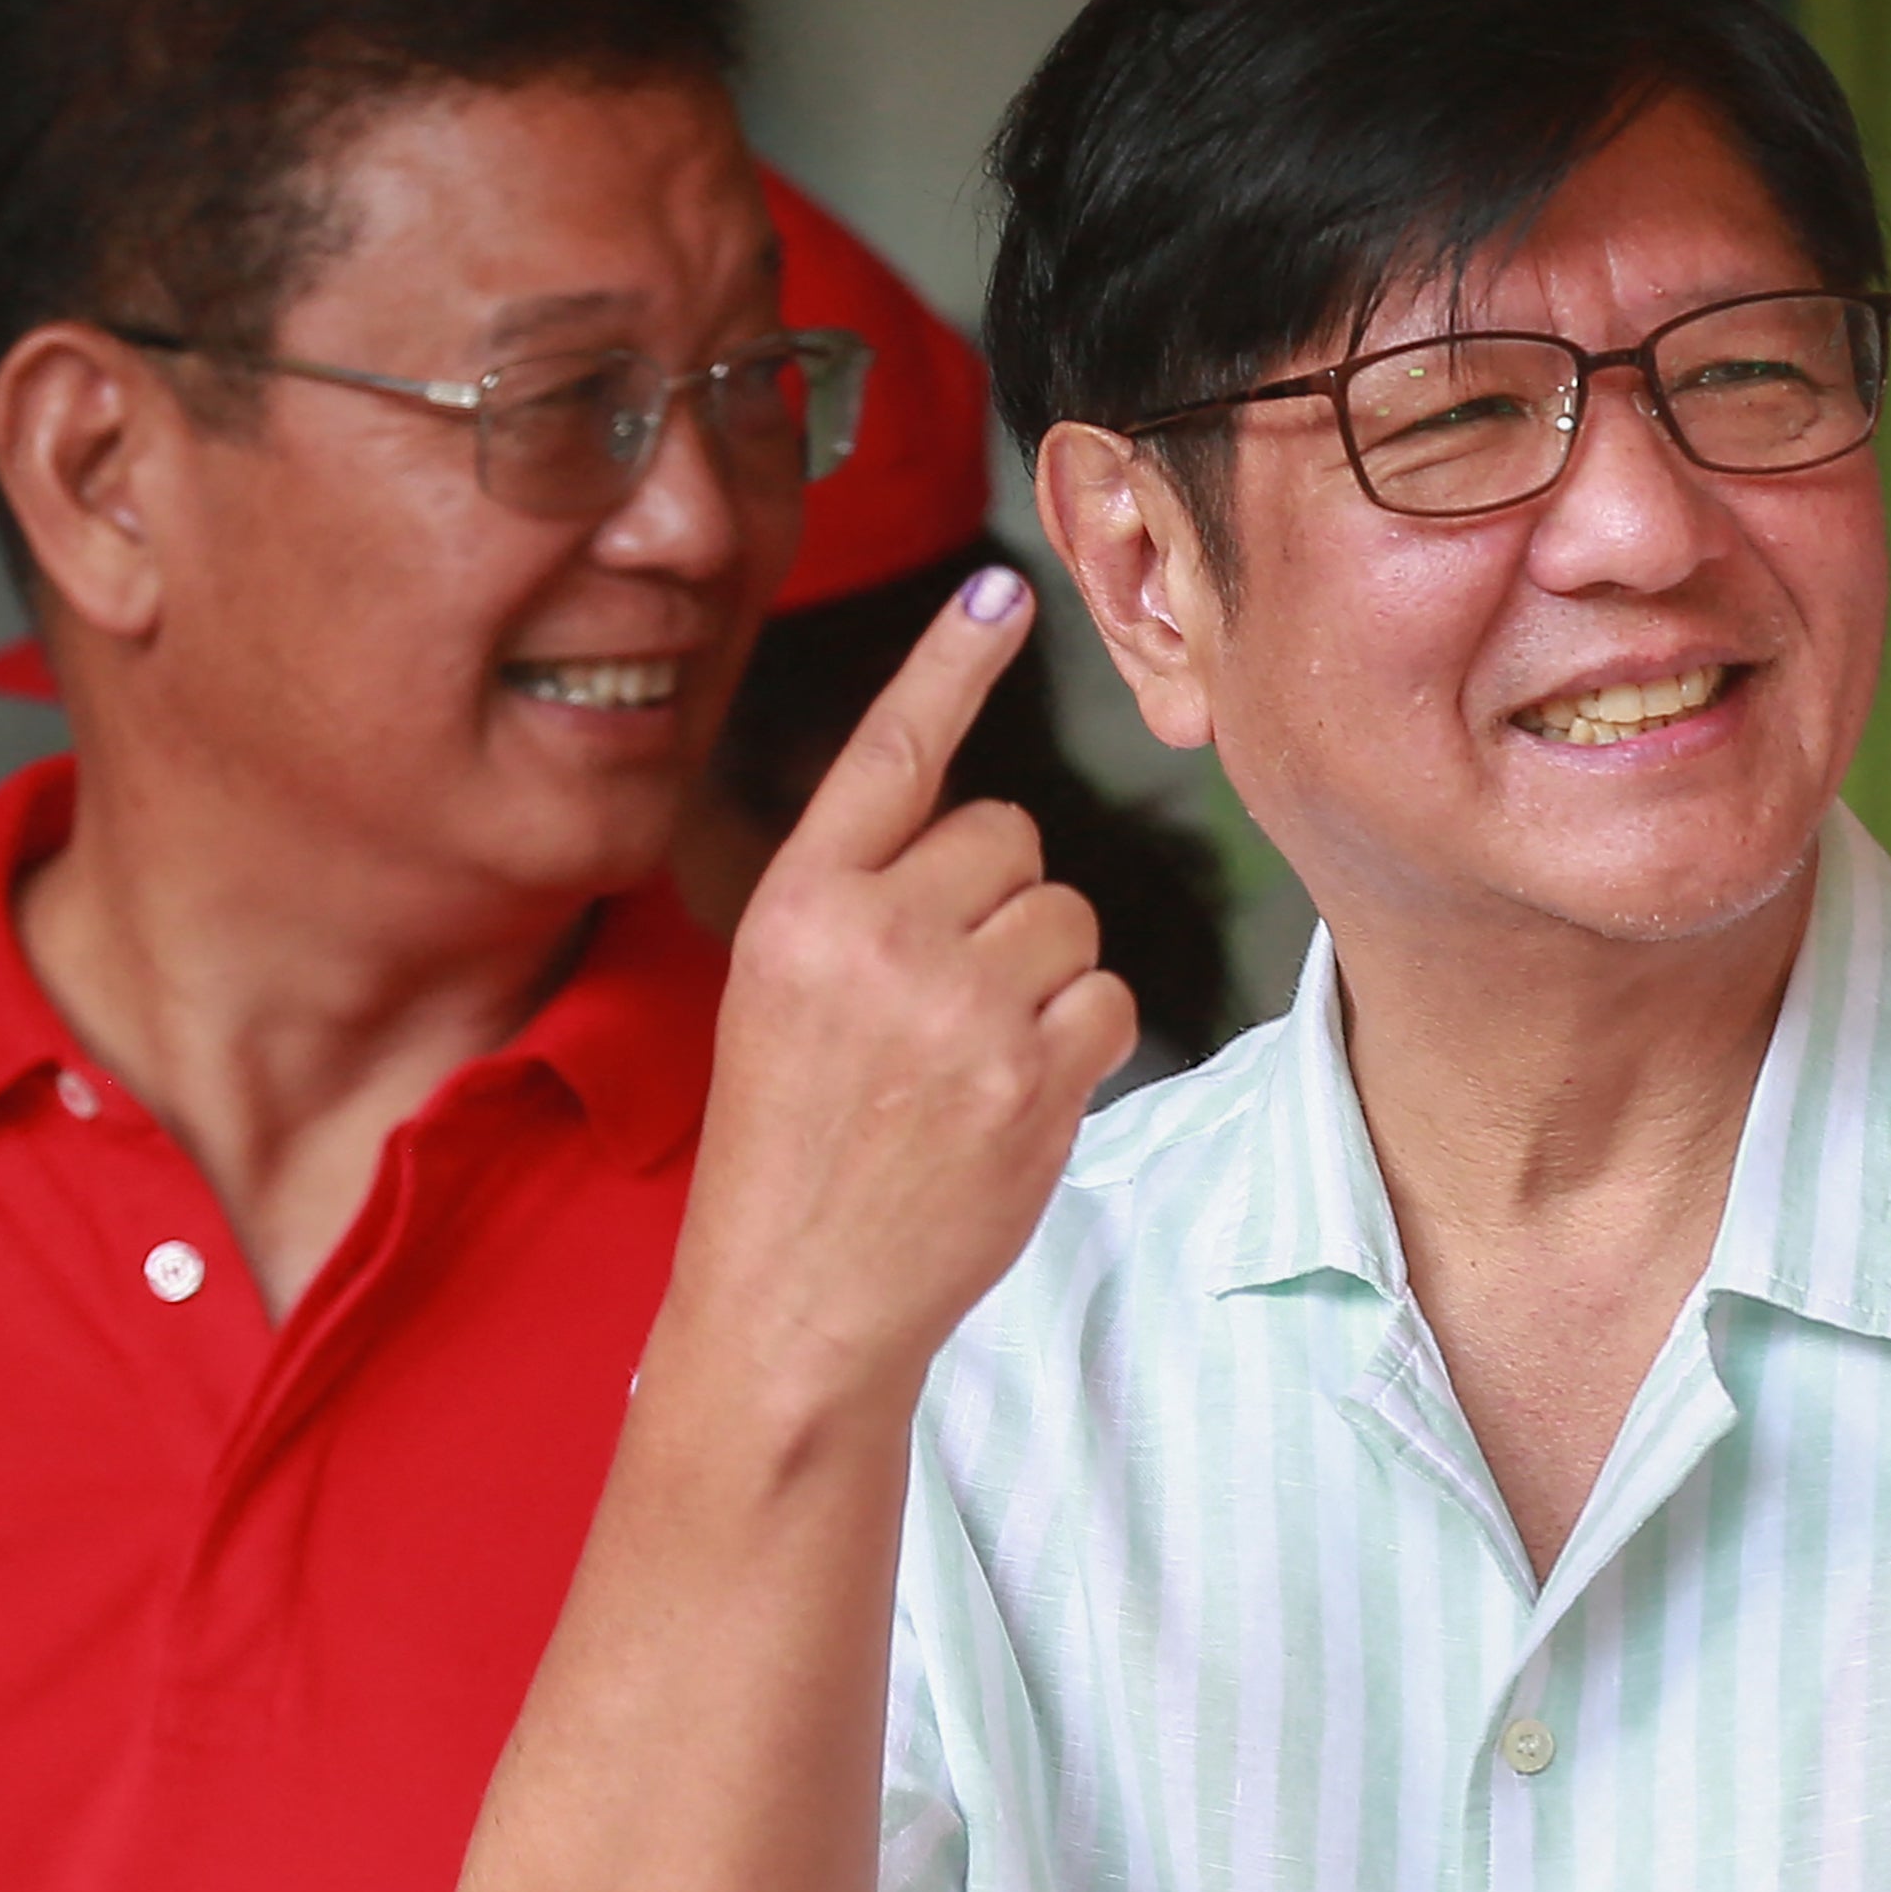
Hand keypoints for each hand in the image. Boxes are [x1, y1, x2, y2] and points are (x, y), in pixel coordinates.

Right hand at [675, 566, 1138, 1420]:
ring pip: (1069, 915)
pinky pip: (1107, 997)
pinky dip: (1081, 1041)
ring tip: (969, 1058)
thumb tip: (986, 838)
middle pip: (1010, 836)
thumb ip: (866, 907)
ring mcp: (959, 1005)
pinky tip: (1013, 1097)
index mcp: (798, 907)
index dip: (948, 667)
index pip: (888, 755)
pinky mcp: (1032, 1074)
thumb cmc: (794, 1149)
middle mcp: (876, 936)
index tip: (997, 589)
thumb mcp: (783, 1001)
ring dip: (1044, 975)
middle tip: (942, 998)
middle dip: (1000, 902)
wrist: (796, 1302)